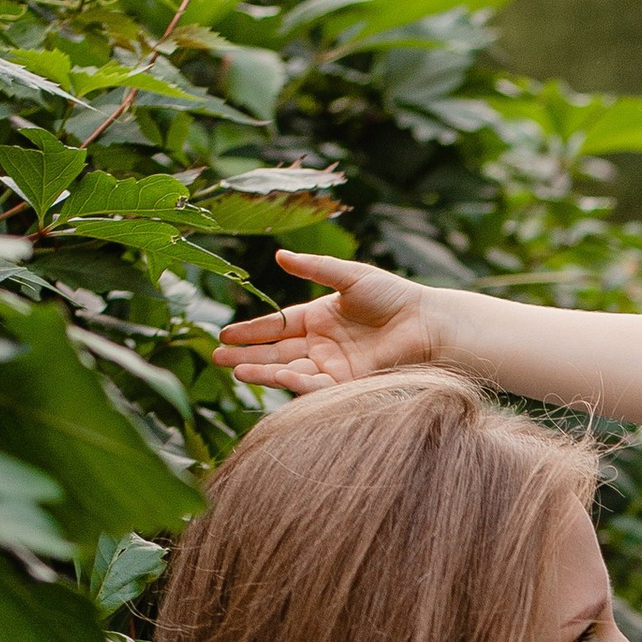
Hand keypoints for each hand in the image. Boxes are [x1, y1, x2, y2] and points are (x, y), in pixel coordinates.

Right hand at [214, 249, 444, 396]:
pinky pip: (315, 385)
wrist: (426, 323)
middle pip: (275, 351)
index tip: (225, 334)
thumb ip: (314, 267)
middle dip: (245, 355)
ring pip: (288, 370)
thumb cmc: (393, 295)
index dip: (250, 330)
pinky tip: (273, 377)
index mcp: (317, 318)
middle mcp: (320, 345)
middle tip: (216, 357)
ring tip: (234, 370)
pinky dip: (293, 382)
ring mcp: (331, 366)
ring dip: (262, 371)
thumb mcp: (348, 276)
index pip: (276, 326)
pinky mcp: (346, 383)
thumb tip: (278, 256)